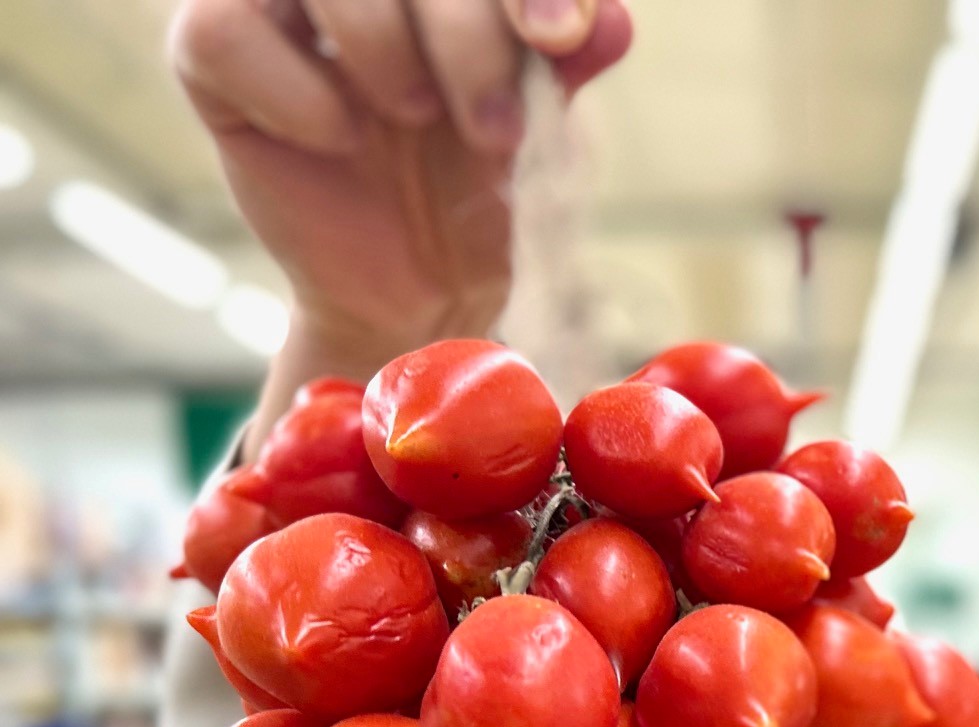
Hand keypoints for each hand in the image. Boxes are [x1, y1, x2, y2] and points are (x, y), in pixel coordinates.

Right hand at [169, 0, 633, 447]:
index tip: (557, 37)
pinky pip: (221, 28)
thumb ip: (563, 64)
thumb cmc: (480, 191)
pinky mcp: (211, 54)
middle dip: (462, 31)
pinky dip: (293, 90)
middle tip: (498, 127)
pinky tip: (338, 139)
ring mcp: (275, 4)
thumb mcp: (541, 129)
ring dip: (381, 45)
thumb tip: (611, 21)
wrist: (423, 289)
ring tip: (417, 119)